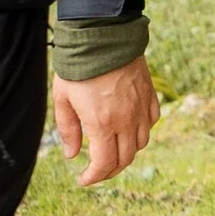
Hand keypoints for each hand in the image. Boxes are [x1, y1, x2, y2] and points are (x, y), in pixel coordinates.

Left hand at [51, 58, 157, 186]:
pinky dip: (142, 132)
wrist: (104, 36)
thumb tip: (72, 155)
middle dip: (109, 170)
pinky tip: (130, 129)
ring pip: (141, 143)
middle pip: (125, 159)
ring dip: (127, 153)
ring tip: (113, 151)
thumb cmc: (79, 68)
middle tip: (97, 171)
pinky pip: (151, 122)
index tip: (84, 179)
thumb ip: (68, 129)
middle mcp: (126, 120)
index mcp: (102, 124)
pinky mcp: (149, 95)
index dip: (94, 177)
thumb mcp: (63, 99)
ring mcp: (141, 108)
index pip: (104, 164)